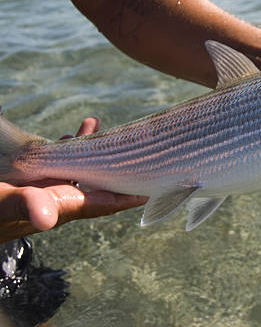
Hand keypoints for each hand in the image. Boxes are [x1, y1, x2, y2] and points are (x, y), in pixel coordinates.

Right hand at [0, 117, 147, 243]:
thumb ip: (23, 205)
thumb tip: (47, 219)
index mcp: (57, 207)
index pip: (102, 203)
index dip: (128, 196)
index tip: (153, 187)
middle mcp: (56, 199)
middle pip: (98, 184)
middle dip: (116, 165)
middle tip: (135, 144)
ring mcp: (44, 188)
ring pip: (80, 169)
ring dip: (93, 149)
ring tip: (97, 126)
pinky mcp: (31, 179)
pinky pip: (58, 162)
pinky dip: (69, 146)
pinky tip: (76, 132)